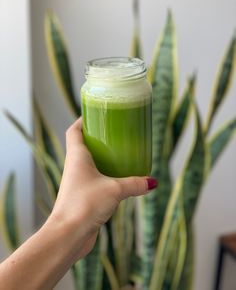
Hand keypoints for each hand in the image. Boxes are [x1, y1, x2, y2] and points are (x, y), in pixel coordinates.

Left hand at [49, 117, 157, 259]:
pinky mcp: (83, 196)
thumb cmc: (84, 205)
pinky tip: (120, 179)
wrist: (68, 235)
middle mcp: (75, 166)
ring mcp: (78, 182)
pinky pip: (95, 179)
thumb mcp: (115, 189)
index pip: (74, 131)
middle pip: (83, 145)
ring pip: (90, 163)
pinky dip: (105, 175)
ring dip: (102, 157)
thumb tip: (152, 182)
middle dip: (97, 138)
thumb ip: (135, 184)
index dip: (83, 121)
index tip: (96, 115)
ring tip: (120, 153)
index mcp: (77, 157)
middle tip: (115, 133)